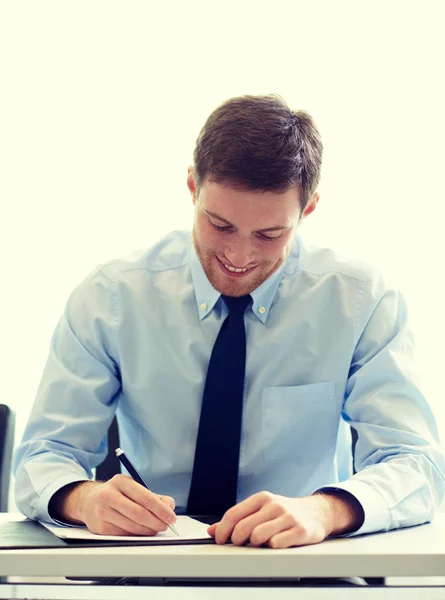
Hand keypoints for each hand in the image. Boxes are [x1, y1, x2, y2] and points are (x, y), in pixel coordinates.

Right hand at [51, 475, 176, 535]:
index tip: (171, 517)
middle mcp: (109, 495)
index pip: (146, 498)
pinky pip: (124, 534)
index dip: (161, 510)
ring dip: (148, 531)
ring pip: (132, 526)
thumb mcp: (133, 488)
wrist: (88, 501)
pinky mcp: (100, 527)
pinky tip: (141, 532)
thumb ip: (154, 497)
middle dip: (156, 522)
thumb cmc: (117, 494)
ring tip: (155, 529)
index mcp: (121, 481)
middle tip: (165, 526)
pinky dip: (136, 535)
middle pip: (139, 514)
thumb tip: (169, 507)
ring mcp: (103, 511)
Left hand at [207, 492, 332, 548]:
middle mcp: (273, 505)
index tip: (219, 540)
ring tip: (259, 543)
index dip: (223, 530)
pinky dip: (272, 548)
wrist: (317, 512)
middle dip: (236, 540)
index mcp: (261, 498)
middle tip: (239, 544)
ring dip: (254, 545)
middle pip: (243, 527)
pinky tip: (275, 544)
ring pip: (258, 536)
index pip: (234, 514)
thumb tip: (212, 530)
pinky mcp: (300, 530)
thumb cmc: (284, 512)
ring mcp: (287, 517)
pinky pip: (277, 544)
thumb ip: (237, 519)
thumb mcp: (260, 510)